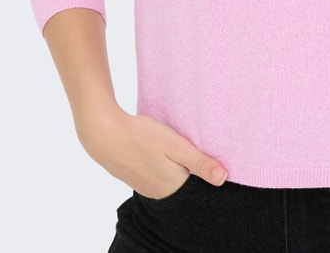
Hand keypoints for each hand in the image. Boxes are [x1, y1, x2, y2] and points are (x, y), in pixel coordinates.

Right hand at [76, 104, 228, 198]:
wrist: (105, 135)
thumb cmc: (142, 137)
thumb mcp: (176, 145)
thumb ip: (200, 163)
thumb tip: (224, 178)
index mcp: (173, 189)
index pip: (200, 188)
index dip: (207, 172)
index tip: (211, 155)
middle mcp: (160, 194)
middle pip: (186, 184)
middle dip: (193, 169)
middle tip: (195, 147)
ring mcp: (146, 188)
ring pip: (172, 179)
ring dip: (178, 166)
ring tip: (179, 148)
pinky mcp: (137, 179)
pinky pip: (158, 176)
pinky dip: (164, 166)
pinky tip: (162, 152)